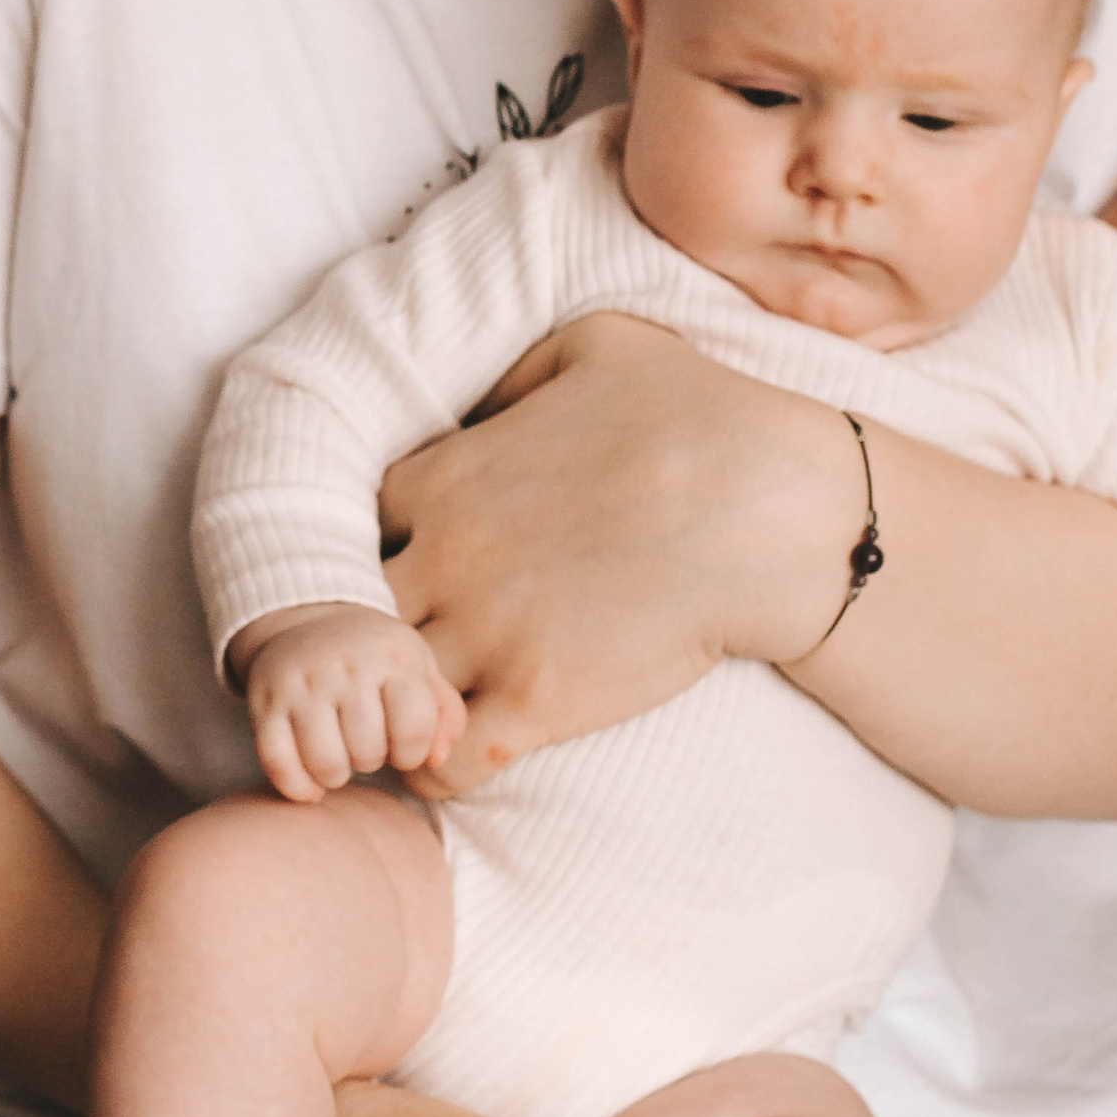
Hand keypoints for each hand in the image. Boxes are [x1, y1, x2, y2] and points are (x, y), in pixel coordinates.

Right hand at [237, 601, 466, 802]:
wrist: (306, 616)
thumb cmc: (376, 655)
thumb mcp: (419, 667)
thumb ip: (444, 714)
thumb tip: (436, 759)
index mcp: (392, 656)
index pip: (414, 730)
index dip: (412, 753)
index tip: (401, 744)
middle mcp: (344, 666)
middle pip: (368, 753)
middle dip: (372, 759)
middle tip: (364, 740)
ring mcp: (301, 684)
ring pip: (326, 766)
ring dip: (336, 775)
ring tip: (339, 755)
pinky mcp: (264, 702)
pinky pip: (278, 766)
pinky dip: (297, 786)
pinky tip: (310, 777)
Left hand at [377, 315, 859, 769]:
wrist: (773, 505)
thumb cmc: (699, 412)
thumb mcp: (591, 347)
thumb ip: (515, 373)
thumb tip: (485, 398)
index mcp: (441, 477)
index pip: (343, 527)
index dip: (367, 555)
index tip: (406, 569)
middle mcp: (442, 558)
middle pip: (343, 618)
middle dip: (358, 639)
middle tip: (399, 654)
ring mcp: (484, 634)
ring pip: (380, 696)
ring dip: (389, 709)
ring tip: (421, 714)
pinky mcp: (536, 700)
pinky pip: (441, 762)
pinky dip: (434, 769)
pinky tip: (461, 752)